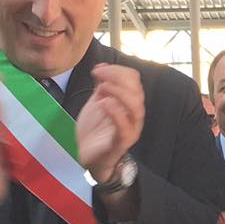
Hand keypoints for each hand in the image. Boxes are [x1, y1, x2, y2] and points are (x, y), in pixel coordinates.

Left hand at [77, 64, 145, 183]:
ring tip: (102, 88)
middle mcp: (134, 114)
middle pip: (137, 90)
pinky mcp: (121, 142)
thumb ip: (101, 86)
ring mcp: (130, 128)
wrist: (88, 156)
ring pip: (135, 106)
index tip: (98, 69)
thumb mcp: (97, 102)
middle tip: (99, 75)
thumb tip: (102, 67)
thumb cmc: (95, 131)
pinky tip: (103, 102)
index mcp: (129, 102)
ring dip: (119, 92)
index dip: (117, 70)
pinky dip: (115, 111)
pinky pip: (125, 126)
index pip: (133, 79)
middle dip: (117, 77)